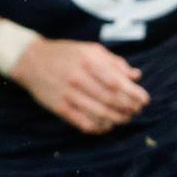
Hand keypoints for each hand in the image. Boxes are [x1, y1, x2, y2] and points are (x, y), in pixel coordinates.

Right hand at [10, 38, 149, 133]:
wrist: (31, 60)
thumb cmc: (66, 54)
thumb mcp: (91, 50)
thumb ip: (114, 62)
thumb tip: (136, 76)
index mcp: (88, 61)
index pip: (117, 83)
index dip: (134, 94)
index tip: (144, 100)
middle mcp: (79, 78)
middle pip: (111, 100)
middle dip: (129, 108)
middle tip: (136, 110)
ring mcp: (68, 94)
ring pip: (100, 113)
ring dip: (117, 119)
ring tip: (125, 118)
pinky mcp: (60, 108)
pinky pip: (84, 123)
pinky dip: (99, 127)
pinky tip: (107, 125)